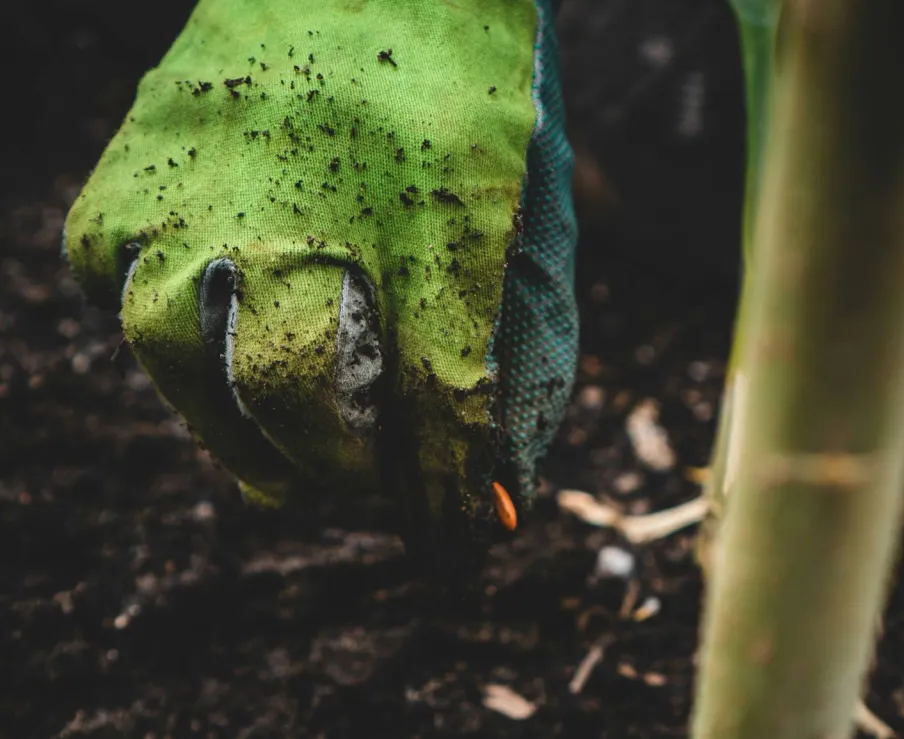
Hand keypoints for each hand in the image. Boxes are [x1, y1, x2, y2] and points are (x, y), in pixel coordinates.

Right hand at [62, 0, 577, 568]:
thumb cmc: (454, 86)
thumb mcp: (511, 202)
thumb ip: (515, 334)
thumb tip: (505, 475)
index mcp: (436, 206)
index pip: (446, 395)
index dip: (452, 490)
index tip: (459, 542)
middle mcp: (304, 196)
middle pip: (297, 389)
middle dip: (336, 470)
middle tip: (360, 490)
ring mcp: (200, 177)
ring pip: (180, 350)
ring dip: (231, 432)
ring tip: (278, 467)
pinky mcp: (136, 159)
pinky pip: (105, 275)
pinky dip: (151, 332)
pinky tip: (200, 348)